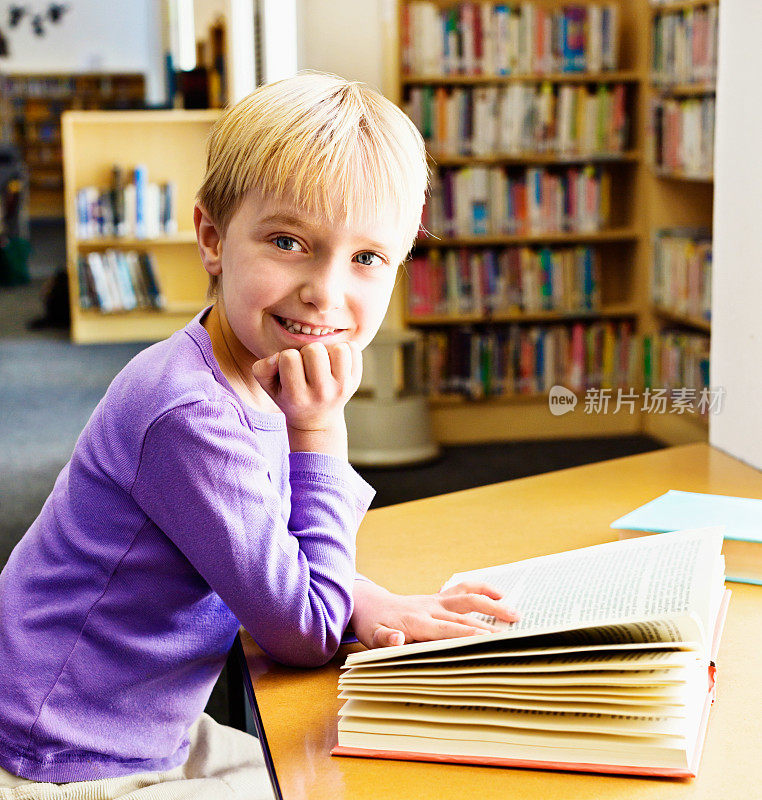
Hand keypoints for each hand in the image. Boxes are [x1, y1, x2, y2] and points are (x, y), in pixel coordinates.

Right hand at [252, 342, 361, 456]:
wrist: (317, 420)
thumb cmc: (289, 396)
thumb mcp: (269, 387)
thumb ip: (262, 369)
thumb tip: (277, 356)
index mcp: (297, 396)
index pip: (289, 357)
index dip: (286, 357)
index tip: (289, 369)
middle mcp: (321, 394)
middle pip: (314, 350)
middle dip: (307, 351)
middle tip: (306, 364)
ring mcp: (342, 388)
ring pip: (338, 349)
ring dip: (328, 350)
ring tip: (322, 361)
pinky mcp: (354, 381)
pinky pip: (353, 349)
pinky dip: (344, 349)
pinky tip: (334, 361)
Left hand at [350, 579, 519, 648]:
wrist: (370, 604)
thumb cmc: (373, 626)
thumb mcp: (372, 638)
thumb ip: (384, 640)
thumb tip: (396, 639)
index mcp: (416, 622)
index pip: (445, 630)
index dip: (466, 634)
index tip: (487, 639)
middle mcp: (429, 608)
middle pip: (463, 615)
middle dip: (488, 623)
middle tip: (511, 633)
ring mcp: (436, 600)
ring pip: (468, 597)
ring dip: (491, 603)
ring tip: (514, 612)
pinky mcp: (439, 597)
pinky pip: (463, 589)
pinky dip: (481, 588)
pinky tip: (499, 594)